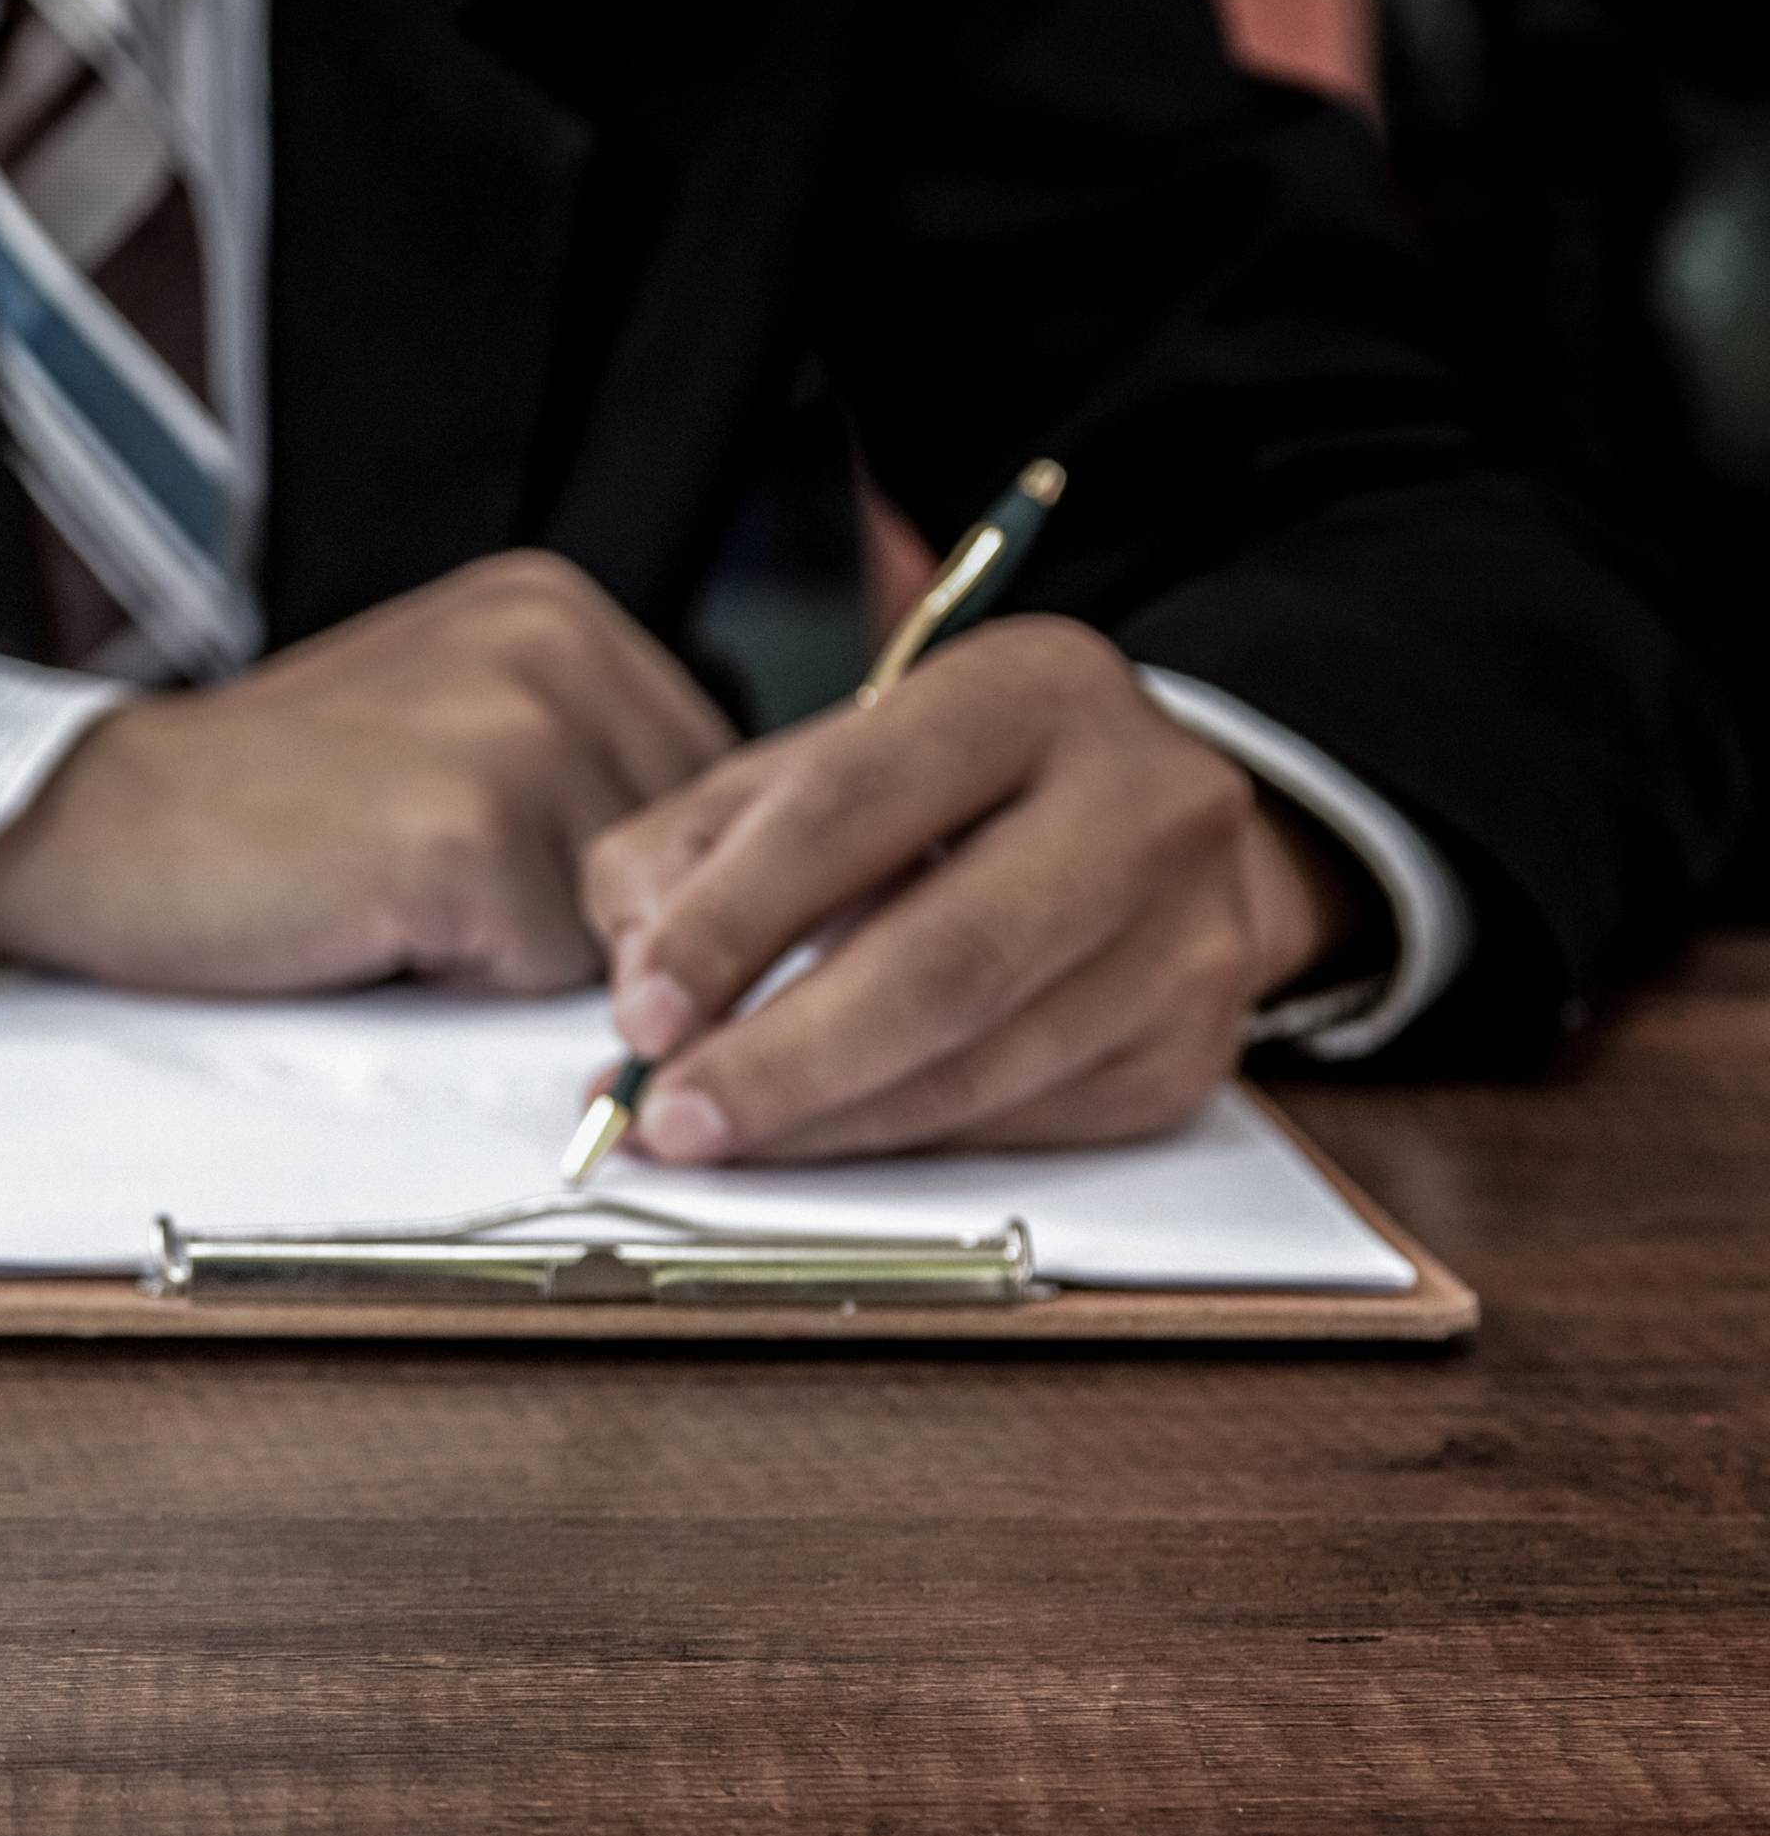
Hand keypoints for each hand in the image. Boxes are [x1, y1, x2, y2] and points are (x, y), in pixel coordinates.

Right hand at [0, 551, 735, 991]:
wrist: (100, 829)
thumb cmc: (268, 808)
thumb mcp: (449, 725)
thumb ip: (585, 767)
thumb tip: (738, 887)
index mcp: (558, 607)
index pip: (716, 786)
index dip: (639, 872)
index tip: (514, 875)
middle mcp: (556, 643)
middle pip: (687, 859)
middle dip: (590, 911)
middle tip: (436, 885)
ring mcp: (517, 731)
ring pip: (629, 923)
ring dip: (525, 950)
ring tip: (400, 895)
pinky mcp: (469, 830)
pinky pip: (550, 968)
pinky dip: (469, 977)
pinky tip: (374, 917)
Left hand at [579, 616, 1357, 1161]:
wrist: (1140, 828)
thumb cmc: (936, 801)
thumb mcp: (810, 770)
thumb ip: (691, 854)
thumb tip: (643, 992)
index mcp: (1025, 689)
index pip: (851, 809)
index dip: (730, 923)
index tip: (641, 1018)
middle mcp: (1141, 800)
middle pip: (942, 963)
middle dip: (780, 1060)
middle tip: (666, 1118)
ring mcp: (1188, 933)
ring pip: (982, 1066)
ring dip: (823, 1124)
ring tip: (713, 1139)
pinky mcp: (1193, 1049)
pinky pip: (1022, 1125)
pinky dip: (898, 1146)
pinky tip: (820, 1140)